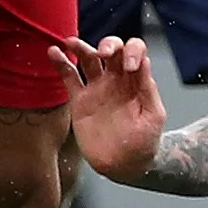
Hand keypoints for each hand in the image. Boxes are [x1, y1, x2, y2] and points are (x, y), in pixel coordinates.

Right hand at [51, 34, 168, 181]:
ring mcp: (97, 89)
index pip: (134, 51)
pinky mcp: (80, 101)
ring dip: (80, 47)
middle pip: (111, 49)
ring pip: (87, 59)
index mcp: (135, 80)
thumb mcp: (154, 116)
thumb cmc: (144, 142)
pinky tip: (54, 52)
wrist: (124, 165)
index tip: (129, 67)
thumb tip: (143, 62)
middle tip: (104, 54)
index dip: (132, 51)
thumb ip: (148, 90)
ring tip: (70, 43)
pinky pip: (69, 77)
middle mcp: (116, 79)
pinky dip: (60, 63)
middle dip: (108, 44)